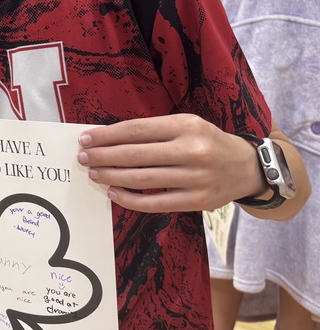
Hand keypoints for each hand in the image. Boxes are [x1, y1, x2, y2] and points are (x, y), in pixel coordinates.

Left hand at [77, 113, 258, 212]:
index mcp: (186, 125)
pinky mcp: (198, 201)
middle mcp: (192, 150)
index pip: (136, 130)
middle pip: (135, 155)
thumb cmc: (206, 142)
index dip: (107, 135)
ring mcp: (196, 178)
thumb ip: (153, 131)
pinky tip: (113, 193)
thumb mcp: (185, 125)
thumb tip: (108, 139)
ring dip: (111, 177)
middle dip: (103, 156)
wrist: (246, 167)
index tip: (85, 139)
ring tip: (94, 174)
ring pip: (142, 179)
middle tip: (82, 158)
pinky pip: (155, 203)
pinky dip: (130, 199)